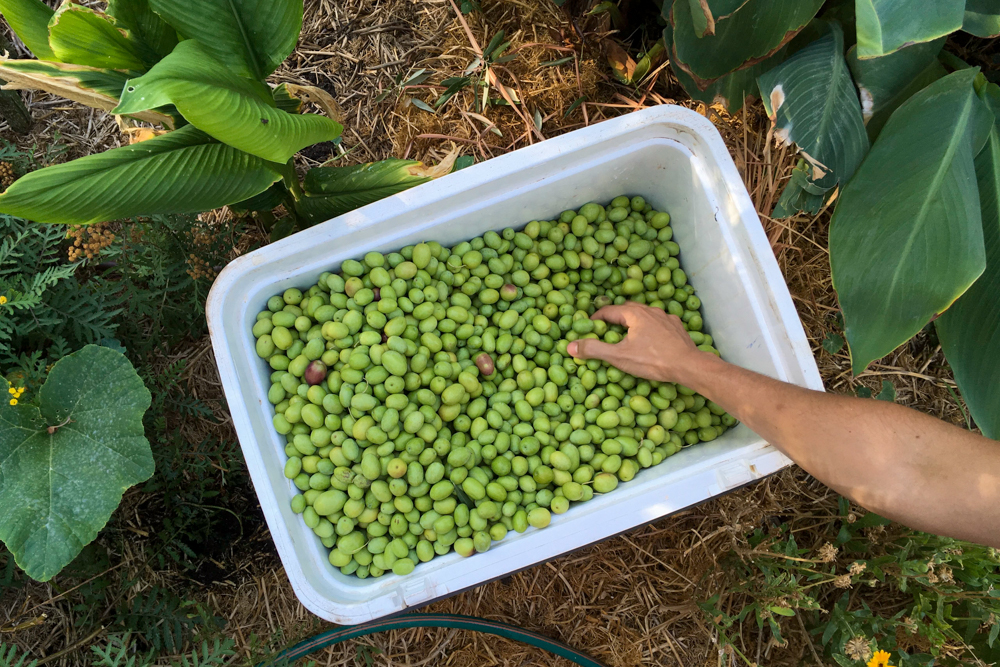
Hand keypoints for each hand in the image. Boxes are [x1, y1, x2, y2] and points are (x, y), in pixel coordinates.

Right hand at [565, 302, 709, 384]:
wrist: (688, 366)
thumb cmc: (652, 360)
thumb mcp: (619, 356)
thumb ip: (594, 350)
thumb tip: (569, 346)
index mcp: (635, 313)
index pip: (609, 310)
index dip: (595, 319)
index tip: (588, 328)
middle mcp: (650, 310)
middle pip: (627, 309)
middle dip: (614, 318)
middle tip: (605, 330)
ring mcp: (666, 318)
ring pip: (644, 315)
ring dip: (633, 322)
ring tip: (626, 334)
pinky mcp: (677, 328)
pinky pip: (658, 323)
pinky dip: (649, 328)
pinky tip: (649, 339)